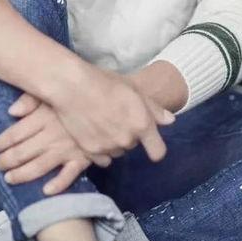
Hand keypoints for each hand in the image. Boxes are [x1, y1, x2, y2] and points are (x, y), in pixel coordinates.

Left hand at [0, 92, 115, 193]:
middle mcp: (53, 134)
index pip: (16, 133)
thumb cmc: (83, 92)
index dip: (2, 141)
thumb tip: (11, 112)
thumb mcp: (55, 89)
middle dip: (7, 160)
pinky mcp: (83, 157)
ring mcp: (68, 148)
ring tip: (10, 178)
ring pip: (39, 166)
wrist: (116, 100)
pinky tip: (46, 190)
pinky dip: (57, 184)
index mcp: (45, 115)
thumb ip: (31, 98)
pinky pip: (69, 174)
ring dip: (22, 175)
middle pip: (23, 152)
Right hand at [48, 61, 176, 161]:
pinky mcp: (90, 152)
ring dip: (114, 142)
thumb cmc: (105, 82)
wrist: (71, 86)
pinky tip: (93, 131)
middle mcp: (127, 140)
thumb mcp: (134, 89)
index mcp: (141, 124)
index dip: (155, 147)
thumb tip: (170, 121)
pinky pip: (102, 158)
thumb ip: (154, 108)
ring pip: (117, 151)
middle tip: (116, 116)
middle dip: (129, 134)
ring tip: (102, 122)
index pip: (158, 152)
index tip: (150, 143)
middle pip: (134, 146)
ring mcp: (108, 147)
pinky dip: (100, 149)